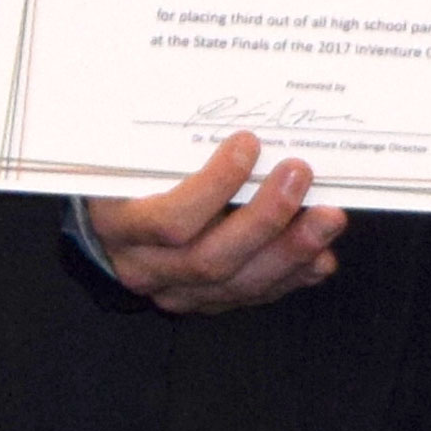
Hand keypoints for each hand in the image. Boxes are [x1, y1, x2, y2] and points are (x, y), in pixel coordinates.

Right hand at [85, 132, 345, 313]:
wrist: (102, 229)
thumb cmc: (118, 179)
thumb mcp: (126, 157)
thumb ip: (166, 146)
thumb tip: (235, 127)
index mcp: (118, 225)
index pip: (170, 221)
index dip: (214, 187)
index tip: (248, 144)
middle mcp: (146, 268)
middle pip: (211, 259)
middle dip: (265, 219)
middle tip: (300, 176)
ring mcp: (177, 292)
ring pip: (238, 284)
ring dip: (291, 250)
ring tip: (327, 218)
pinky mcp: (204, 303)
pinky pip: (253, 295)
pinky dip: (292, 275)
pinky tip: (319, 254)